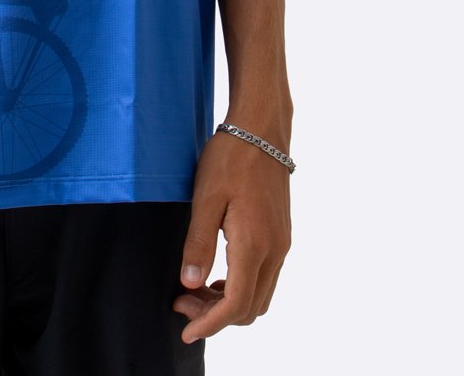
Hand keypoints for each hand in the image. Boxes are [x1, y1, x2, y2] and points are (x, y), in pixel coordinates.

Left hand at [172, 128, 291, 344]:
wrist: (262, 130)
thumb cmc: (230, 157)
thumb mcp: (205, 198)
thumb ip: (198, 243)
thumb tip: (191, 284)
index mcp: (254, 244)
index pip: (236, 305)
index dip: (210, 325)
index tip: (186, 331)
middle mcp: (275, 251)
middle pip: (250, 308)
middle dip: (216, 316)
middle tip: (182, 303)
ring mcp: (281, 244)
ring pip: (259, 295)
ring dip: (229, 303)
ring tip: (195, 290)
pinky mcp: (281, 235)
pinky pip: (265, 277)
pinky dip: (242, 287)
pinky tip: (217, 274)